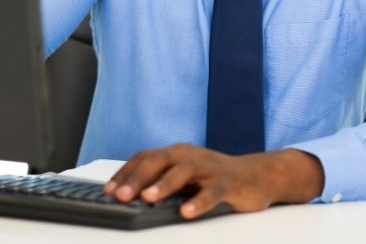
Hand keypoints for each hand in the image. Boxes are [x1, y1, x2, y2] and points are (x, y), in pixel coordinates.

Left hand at [102, 144, 323, 218]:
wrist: (257, 175)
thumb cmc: (213, 177)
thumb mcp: (184, 177)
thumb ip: (160, 182)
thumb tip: (128, 197)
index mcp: (176, 153)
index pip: (145, 158)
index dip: (125, 173)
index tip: (108, 190)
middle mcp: (191, 155)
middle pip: (160, 160)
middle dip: (138, 178)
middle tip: (120, 196)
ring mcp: (210, 168)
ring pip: (184, 171)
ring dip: (164, 184)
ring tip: (148, 199)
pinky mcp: (228, 182)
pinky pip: (212, 191)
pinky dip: (199, 201)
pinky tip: (186, 213)